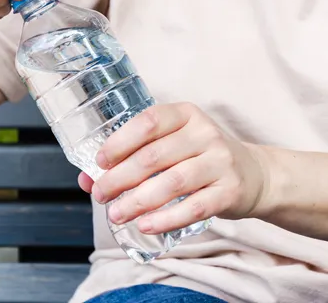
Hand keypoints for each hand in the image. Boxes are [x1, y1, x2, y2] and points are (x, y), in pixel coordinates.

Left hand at [78, 103, 272, 234]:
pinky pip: (195, 207)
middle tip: (100, 194)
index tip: (99, 162)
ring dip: (139, 201)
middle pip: (154, 156)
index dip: (120, 142)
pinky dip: (167, 218)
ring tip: (116, 214)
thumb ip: (131, 157)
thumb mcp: (170, 145)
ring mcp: (220, 161)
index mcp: (184, 114)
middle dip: (120, 178)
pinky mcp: (230, 191)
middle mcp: (204, 133)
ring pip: (173, 182)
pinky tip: (146, 226)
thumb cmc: (197, 157)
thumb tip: (86, 180)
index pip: (148, 122)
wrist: (253, 174)